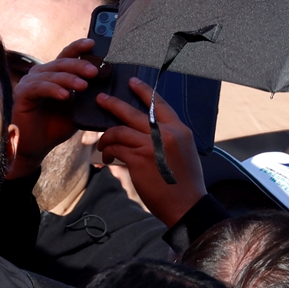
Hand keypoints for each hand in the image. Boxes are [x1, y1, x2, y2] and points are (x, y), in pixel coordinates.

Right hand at [8, 38, 96, 178]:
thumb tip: (108, 86)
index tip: (93, 44)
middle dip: (79, 65)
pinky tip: (65, 95)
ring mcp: (29, 83)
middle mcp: (39, 74)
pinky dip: (53, 90)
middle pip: (61, 62)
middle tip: (94, 72)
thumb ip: (86, 95)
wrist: (37, 146)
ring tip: (84, 86)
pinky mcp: (21, 94)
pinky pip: (39, 88)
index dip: (78, 48)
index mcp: (53, 74)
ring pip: (52, 74)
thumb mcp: (76, 108)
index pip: (66, 55)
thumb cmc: (55, 126)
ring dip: (69, 79)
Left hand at [94, 78, 205, 225]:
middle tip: (101, 99)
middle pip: (133, 112)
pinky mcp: (138, 159)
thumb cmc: (185, 183)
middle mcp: (166, 134)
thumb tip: (146, 133)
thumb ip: (168, 139)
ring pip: (119, 131)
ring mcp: (151, 145)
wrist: (187, 205)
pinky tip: (106, 157)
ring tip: (102, 143)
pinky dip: (108, 151)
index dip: (144, 91)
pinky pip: (116, 148)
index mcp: (179, 130)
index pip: (160, 104)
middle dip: (113, 104)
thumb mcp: (183, 153)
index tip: (132, 82)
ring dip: (106, 137)